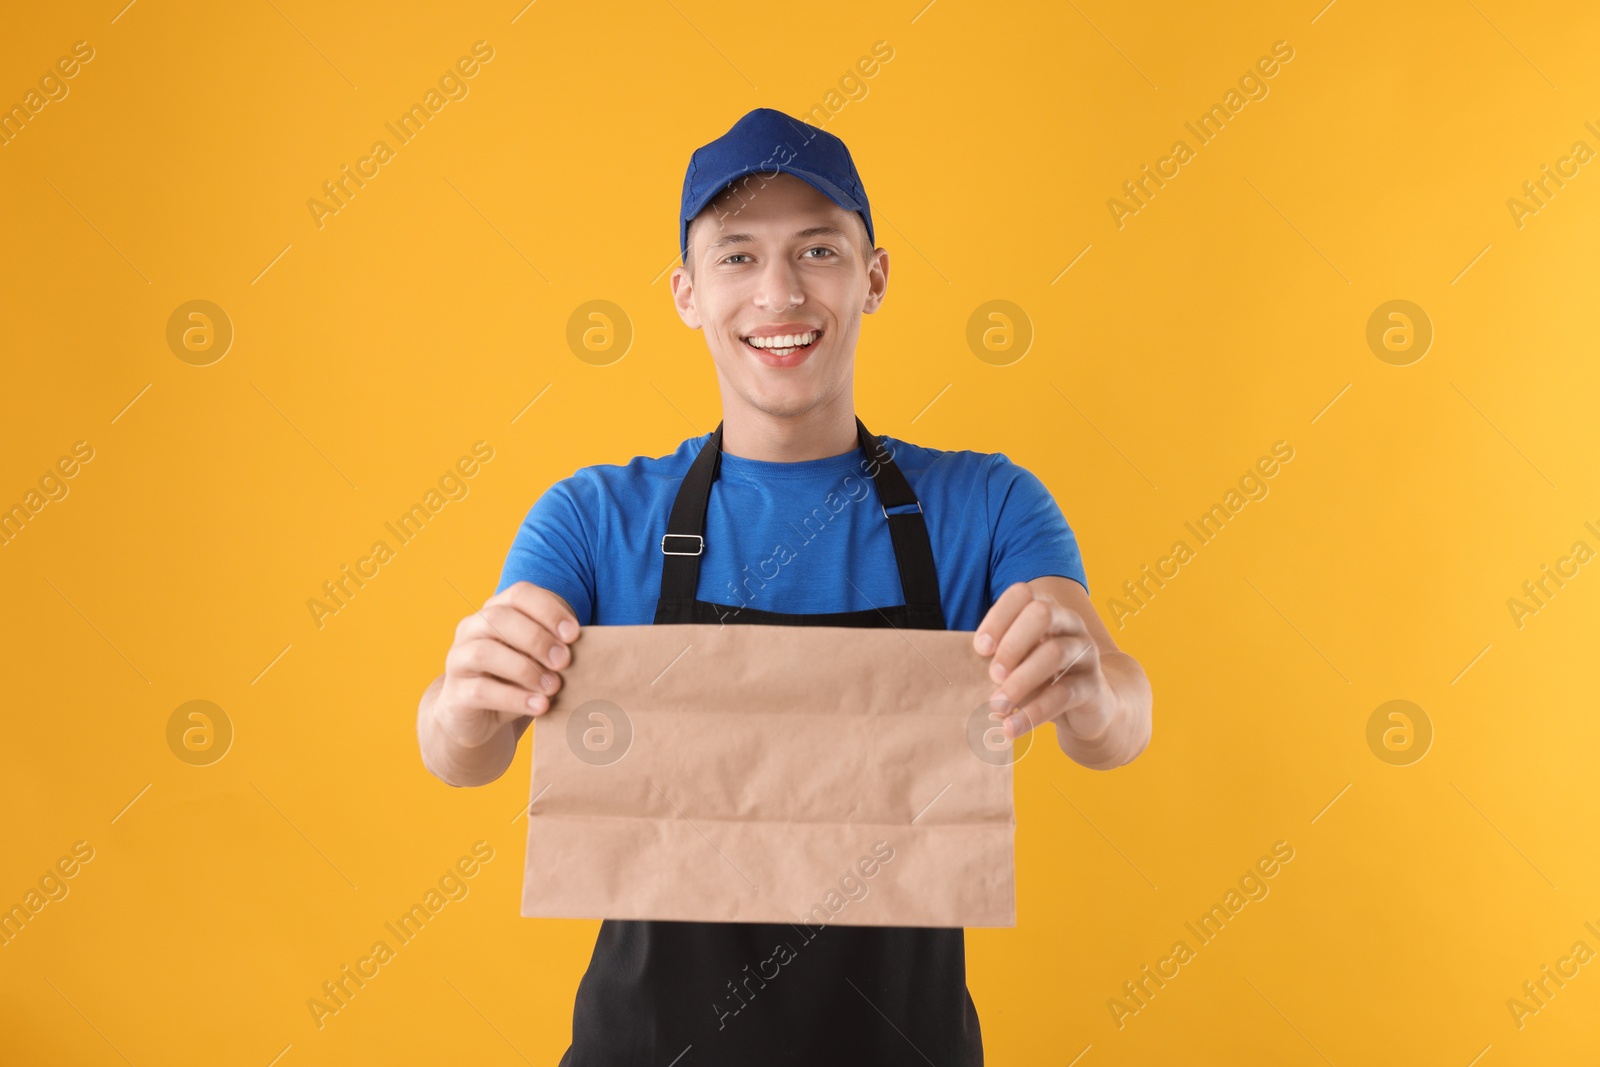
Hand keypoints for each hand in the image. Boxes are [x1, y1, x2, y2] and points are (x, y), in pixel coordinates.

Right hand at [434, 582, 580, 747]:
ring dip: (525, 669)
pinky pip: (481, 690)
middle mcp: (472, 629)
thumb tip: (592, 649)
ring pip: (485, 652)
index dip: (548, 610)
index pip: (519, 594)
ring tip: (553, 687)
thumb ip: (555, 648)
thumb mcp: (536, 658)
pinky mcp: (455, 693)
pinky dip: (515, 698)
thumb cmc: (516, 679)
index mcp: (495, 610)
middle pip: (499, 619)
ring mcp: (458, 659)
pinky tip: (539, 706)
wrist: (477, 718)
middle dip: (537, 639)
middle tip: (565, 661)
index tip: (574, 633)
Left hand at [972, 581, 1115, 742]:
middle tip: (993, 675)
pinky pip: (1063, 694)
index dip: (998, 618)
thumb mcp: (1020, 661)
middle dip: (1012, 644)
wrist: (1090, 706)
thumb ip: (998, 657)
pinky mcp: (1094, 685)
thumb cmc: (1042, 678)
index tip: (980, 648)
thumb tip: (961, 668)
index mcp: (1048, 609)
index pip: (1023, 594)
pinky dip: (1033, 713)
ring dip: (1019, 681)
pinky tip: (1011, 726)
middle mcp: (1070, 624)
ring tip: (997, 706)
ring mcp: (1085, 652)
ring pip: (1054, 653)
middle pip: (1042, 614)